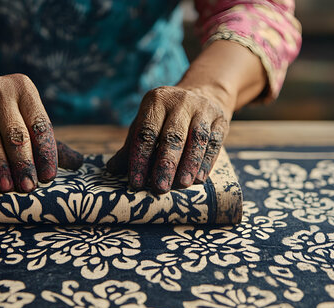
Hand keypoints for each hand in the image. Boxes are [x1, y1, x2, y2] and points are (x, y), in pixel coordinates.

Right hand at [0, 73, 82, 192]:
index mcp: (24, 89)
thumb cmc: (6, 114)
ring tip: (8, 187)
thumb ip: (50, 142)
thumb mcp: (28, 118)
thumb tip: (79, 163)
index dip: (45, 152)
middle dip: (23, 164)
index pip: (39, 124)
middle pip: (16, 134)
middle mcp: (0, 90)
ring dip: (1, 167)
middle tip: (29, 187)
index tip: (48, 177)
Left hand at [106, 86, 229, 193]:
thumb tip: (112, 169)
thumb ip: (131, 148)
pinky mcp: (221, 119)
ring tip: (181, 185)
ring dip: (189, 164)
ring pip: (196, 138)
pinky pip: (214, 142)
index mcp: (156, 101)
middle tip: (160, 187)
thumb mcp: (146, 125)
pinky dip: (207, 161)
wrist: (203, 95)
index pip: (146, 132)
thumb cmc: (166, 119)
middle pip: (172, 136)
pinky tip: (199, 178)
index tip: (137, 183)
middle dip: (165, 164)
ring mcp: (203, 108)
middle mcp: (180, 101)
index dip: (140, 159)